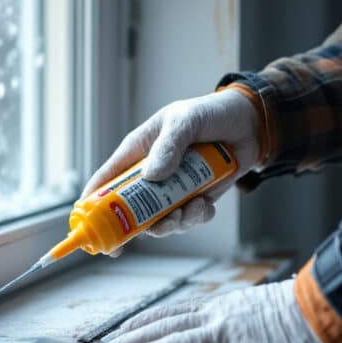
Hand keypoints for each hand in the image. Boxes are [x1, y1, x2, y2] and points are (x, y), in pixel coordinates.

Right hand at [82, 89, 261, 255]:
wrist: (251, 123)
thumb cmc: (210, 113)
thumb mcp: (185, 121)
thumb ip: (169, 146)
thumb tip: (151, 177)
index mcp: (136, 153)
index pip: (105, 181)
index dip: (92, 206)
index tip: (90, 228)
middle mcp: (149, 175)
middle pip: (129, 210)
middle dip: (140, 225)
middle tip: (156, 227)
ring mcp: (171, 189)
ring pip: (159, 221)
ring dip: (173, 224)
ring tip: (191, 210)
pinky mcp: (194, 199)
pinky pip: (187, 220)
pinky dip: (196, 218)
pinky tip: (207, 204)